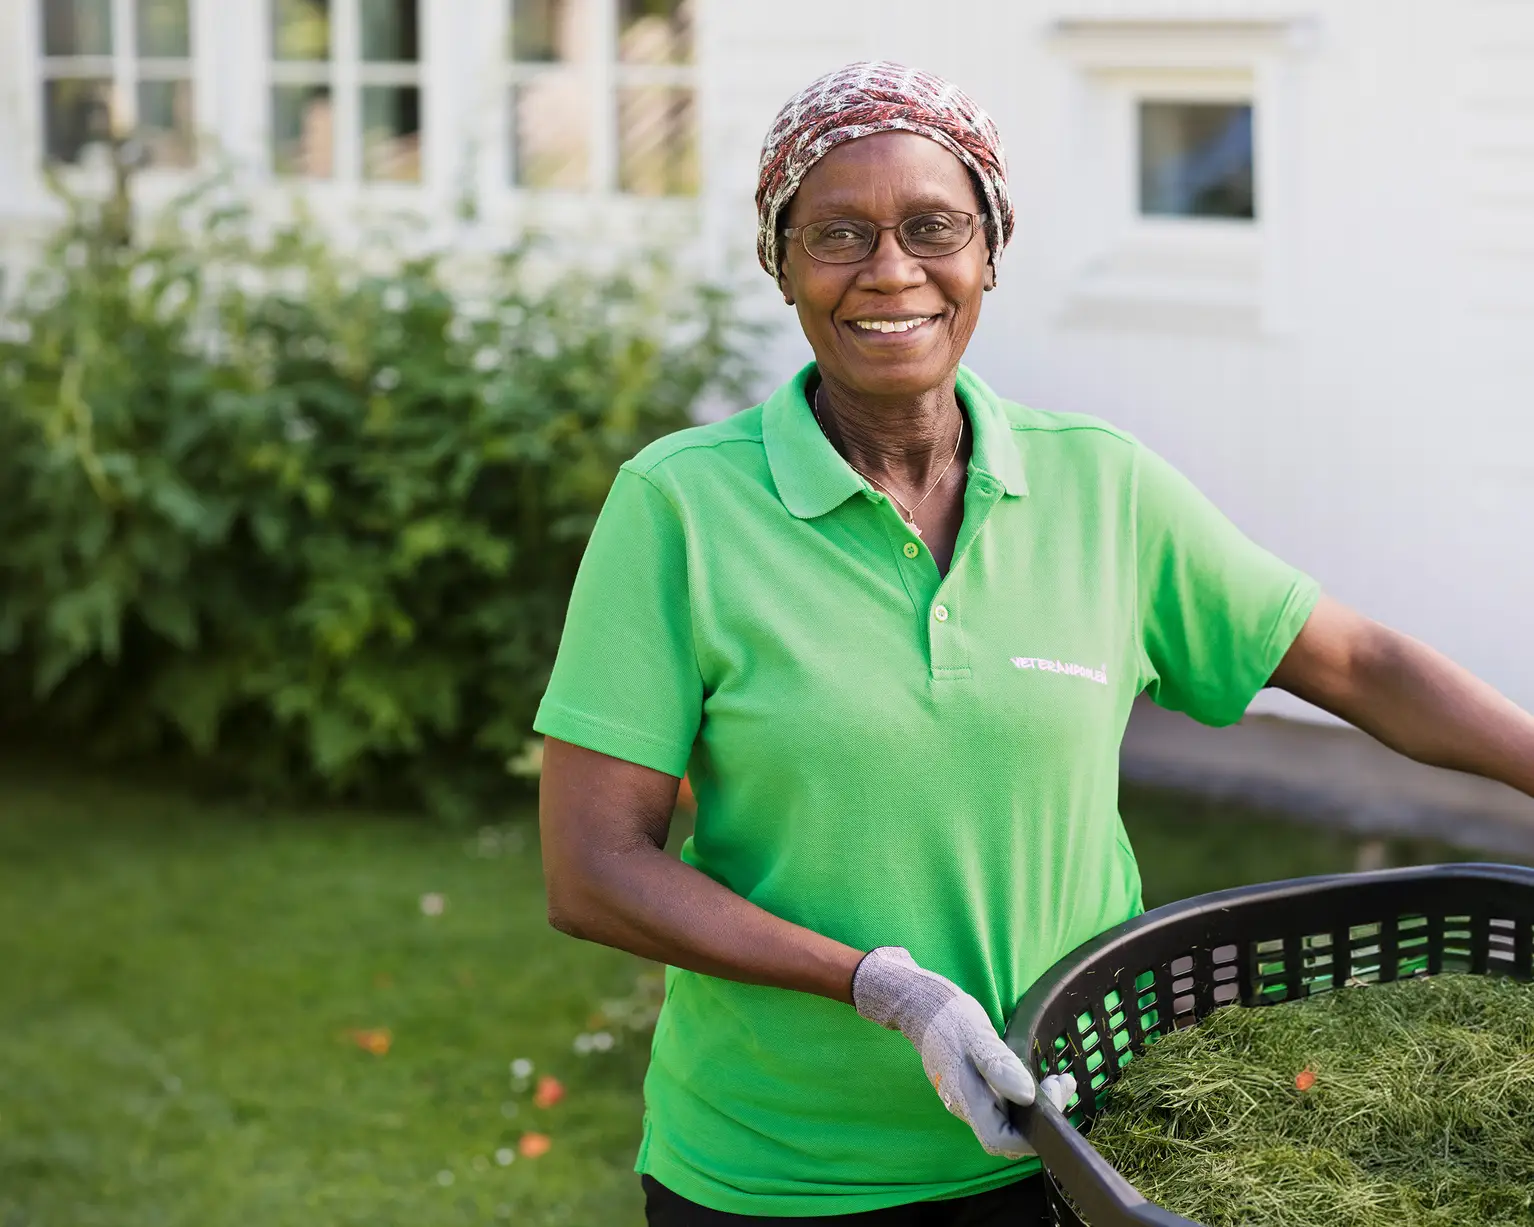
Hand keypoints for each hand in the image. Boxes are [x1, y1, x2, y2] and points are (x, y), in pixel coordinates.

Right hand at [852, 947, 1075, 1157]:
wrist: (922, 1005)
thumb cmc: (949, 1017)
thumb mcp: (976, 1034)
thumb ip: (1000, 1065)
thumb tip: (1028, 1096)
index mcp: (965, 1098)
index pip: (1000, 1140)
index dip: (1031, 1135)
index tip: (1053, 1096)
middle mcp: (966, 1108)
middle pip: (1007, 1136)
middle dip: (1040, 1120)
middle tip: (1063, 1084)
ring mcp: (968, 1101)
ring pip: (1006, 1122)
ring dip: (1036, 1108)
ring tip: (1058, 1080)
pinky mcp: (972, 1091)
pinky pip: (1002, 1107)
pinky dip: (1023, 1097)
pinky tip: (1036, 1078)